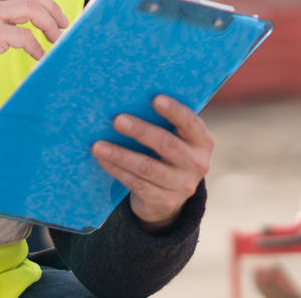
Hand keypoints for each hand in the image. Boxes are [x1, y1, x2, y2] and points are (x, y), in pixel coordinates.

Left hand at [92, 95, 212, 229]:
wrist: (169, 198)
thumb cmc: (165, 154)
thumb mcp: (174, 139)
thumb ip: (162, 122)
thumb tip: (127, 99)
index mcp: (202, 141)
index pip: (190, 123)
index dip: (174, 111)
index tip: (155, 98)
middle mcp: (197, 164)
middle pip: (166, 144)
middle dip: (140, 131)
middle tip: (117, 120)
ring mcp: (183, 185)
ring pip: (147, 167)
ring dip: (120, 155)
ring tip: (98, 145)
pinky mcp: (165, 201)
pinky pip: (137, 183)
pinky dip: (117, 170)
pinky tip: (103, 160)